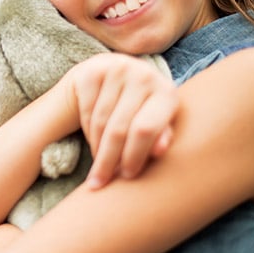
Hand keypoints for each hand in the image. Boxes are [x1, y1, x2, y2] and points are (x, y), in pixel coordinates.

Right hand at [67, 53, 178, 188]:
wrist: (118, 75)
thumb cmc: (144, 109)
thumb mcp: (158, 123)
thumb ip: (161, 137)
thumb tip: (160, 151)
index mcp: (166, 91)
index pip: (146, 129)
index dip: (135, 156)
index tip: (127, 177)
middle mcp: (143, 75)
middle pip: (119, 129)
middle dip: (109, 160)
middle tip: (100, 183)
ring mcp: (116, 69)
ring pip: (100, 122)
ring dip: (97, 150)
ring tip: (98, 167)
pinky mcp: (92, 71)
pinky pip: (87, 111)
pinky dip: (88, 133)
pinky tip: (94, 144)